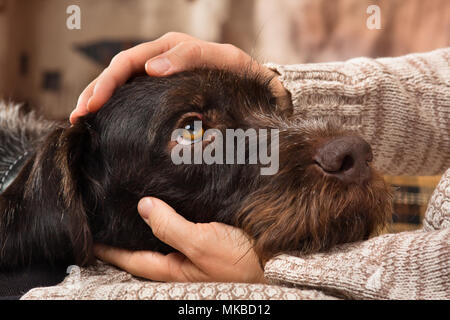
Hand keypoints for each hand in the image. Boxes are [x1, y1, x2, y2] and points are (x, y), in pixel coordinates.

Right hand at [70, 32, 287, 123]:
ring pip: (122, 86)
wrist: (258, 89)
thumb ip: (190, 57)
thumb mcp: (223, 59)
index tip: (92, 104)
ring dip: (99, 101)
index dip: (107, 82)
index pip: (127, 62)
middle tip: (78, 116)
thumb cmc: (242, 74)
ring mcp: (160, 78)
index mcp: (170, 49)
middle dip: (95, 93)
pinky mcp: (164, 96)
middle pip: (117, 73)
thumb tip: (150, 67)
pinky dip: (116, 109)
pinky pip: (134, 98)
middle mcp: (160, 61)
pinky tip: (105, 122)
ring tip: (82, 120)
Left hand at [94, 197, 265, 282]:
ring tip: (134, 201)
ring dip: (150, 219)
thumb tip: (143, 207)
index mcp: (174, 267)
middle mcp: (180, 260)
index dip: (110, 248)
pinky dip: (173, 213)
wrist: (276, 262)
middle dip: (126, 232)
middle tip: (108, 213)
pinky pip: (184, 224)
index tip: (90, 235)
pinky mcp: (209, 237)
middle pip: (145, 245)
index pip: (132, 258)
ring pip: (164, 233)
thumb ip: (171, 227)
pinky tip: (172, 199)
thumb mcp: (202, 244)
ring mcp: (195, 249)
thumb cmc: (241, 261)